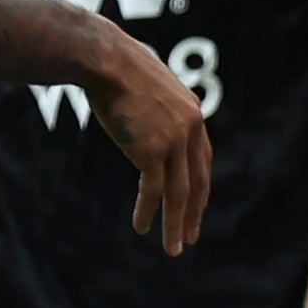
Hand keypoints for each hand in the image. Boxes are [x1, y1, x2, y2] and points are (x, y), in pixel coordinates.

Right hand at [85, 26, 214, 250]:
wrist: (104, 59)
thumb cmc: (116, 65)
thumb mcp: (146, 82)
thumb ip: (153, 100)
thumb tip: (141, 98)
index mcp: (193, 112)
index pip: (202, 159)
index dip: (199, 185)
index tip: (197, 206)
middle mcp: (190, 128)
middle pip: (198, 181)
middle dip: (195, 213)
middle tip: (191, 237)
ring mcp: (174, 140)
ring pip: (180, 193)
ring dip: (176, 224)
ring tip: (174, 248)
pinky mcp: (152, 151)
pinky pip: (153, 191)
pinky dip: (148, 212)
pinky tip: (142, 228)